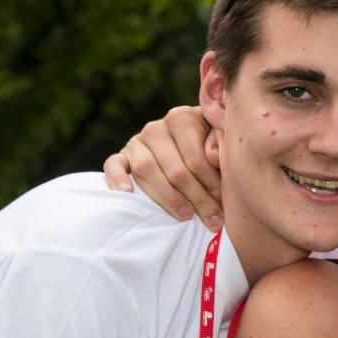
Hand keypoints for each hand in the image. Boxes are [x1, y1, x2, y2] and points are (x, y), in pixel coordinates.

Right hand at [103, 105, 224, 230]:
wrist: (188, 144)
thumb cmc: (211, 147)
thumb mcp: (222, 141)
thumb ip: (221, 145)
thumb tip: (214, 157)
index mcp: (183, 118)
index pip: (197, 159)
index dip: (212, 185)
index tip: (225, 205)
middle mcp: (156, 127)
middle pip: (175, 169)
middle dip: (197, 198)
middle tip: (212, 220)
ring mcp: (136, 142)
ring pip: (146, 170)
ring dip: (168, 197)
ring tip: (186, 216)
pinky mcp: (121, 156)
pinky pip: (113, 165)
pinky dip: (117, 178)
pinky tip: (127, 193)